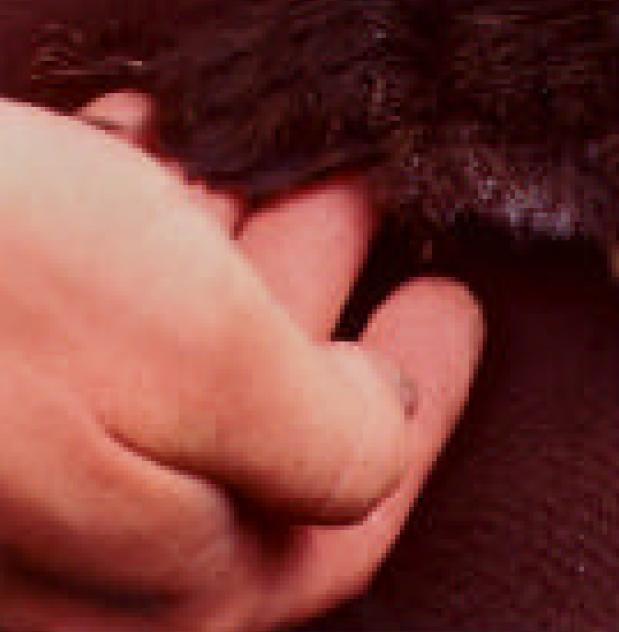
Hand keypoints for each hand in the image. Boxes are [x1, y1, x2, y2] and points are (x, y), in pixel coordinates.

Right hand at [0, 94, 481, 631]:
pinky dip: (112, 242)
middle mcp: (45, 567)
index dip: (418, 413)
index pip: (328, 536)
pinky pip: (53, 331)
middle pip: (236, 440)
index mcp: (129, 594)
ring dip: (222, 255)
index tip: (454, 304)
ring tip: (266, 150)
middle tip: (365, 192)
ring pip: (146, 371)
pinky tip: (136, 152)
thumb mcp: (193, 362)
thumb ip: (320, 434)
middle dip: (314, 302)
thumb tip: (379, 431)